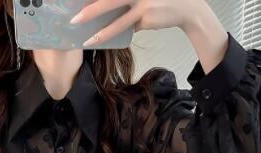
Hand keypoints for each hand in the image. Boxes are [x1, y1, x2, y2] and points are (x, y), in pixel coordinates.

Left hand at [69, 0, 209, 45]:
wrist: (187, 6)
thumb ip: (126, 1)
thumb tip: (107, 12)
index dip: (93, 1)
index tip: (74, 3)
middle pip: (109, 1)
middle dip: (91, 11)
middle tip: (74, 19)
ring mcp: (142, 3)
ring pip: (117, 21)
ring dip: (102, 33)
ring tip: (88, 40)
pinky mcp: (146, 18)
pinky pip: (128, 28)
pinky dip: (118, 33)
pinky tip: (108, 36)